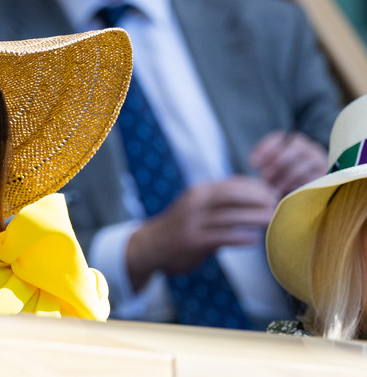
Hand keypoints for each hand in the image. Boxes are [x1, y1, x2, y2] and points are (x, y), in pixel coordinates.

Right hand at [126, 176, 277, 290]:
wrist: (150, 245)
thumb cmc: (182, 226)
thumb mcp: (197, 206)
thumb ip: (222, 202)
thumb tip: (257, 195)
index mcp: (199, 192)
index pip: (232, 183)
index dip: (256, 186)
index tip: (274, 192)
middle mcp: (195, 203)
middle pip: (232, 195)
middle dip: (257, 198)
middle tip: (276, 204)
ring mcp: (193, 222)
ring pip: (229, 217)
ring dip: (253, 217)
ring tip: (271, 219)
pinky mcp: (193, 241)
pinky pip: (221, 237)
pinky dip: (239, 238)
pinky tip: (254, 240)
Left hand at [250, 131, 327, 196]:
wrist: (307, 198)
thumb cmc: (281, 183)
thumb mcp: (271, 173)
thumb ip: (264, 165)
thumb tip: (253, 162)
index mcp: (291, 142)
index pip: (279, 137)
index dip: (265, 148)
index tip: (252, 164)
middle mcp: (308, 147)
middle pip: (296, 145)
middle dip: (278, 161)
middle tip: (266, 177)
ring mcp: (319, 159)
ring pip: (306, 160)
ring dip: (288, 175)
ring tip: (275, 188)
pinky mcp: (327, 174)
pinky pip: (316, 175)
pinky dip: (300, 183)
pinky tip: (289, 191)